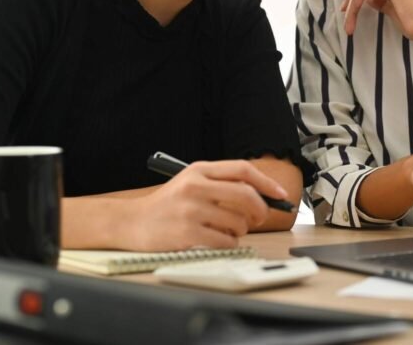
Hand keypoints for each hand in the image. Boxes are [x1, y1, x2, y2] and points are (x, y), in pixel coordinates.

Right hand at [113, 160, 287, 250]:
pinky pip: (226, 241)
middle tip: (259, 217)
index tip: (280, 194)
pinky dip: (228, 243)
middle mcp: (196, 186)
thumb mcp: (191, 181)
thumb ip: (222, 183)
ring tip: (227, 229)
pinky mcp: (187, 233)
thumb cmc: (168, 204)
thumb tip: (262, 195)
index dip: (267, 182)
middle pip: (246, 195)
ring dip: (241, 229)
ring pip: (238, 221)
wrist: (132, 222)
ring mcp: (191, 210)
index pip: (243, 170)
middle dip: (260, 209)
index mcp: (199, 169)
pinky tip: (217, 239)